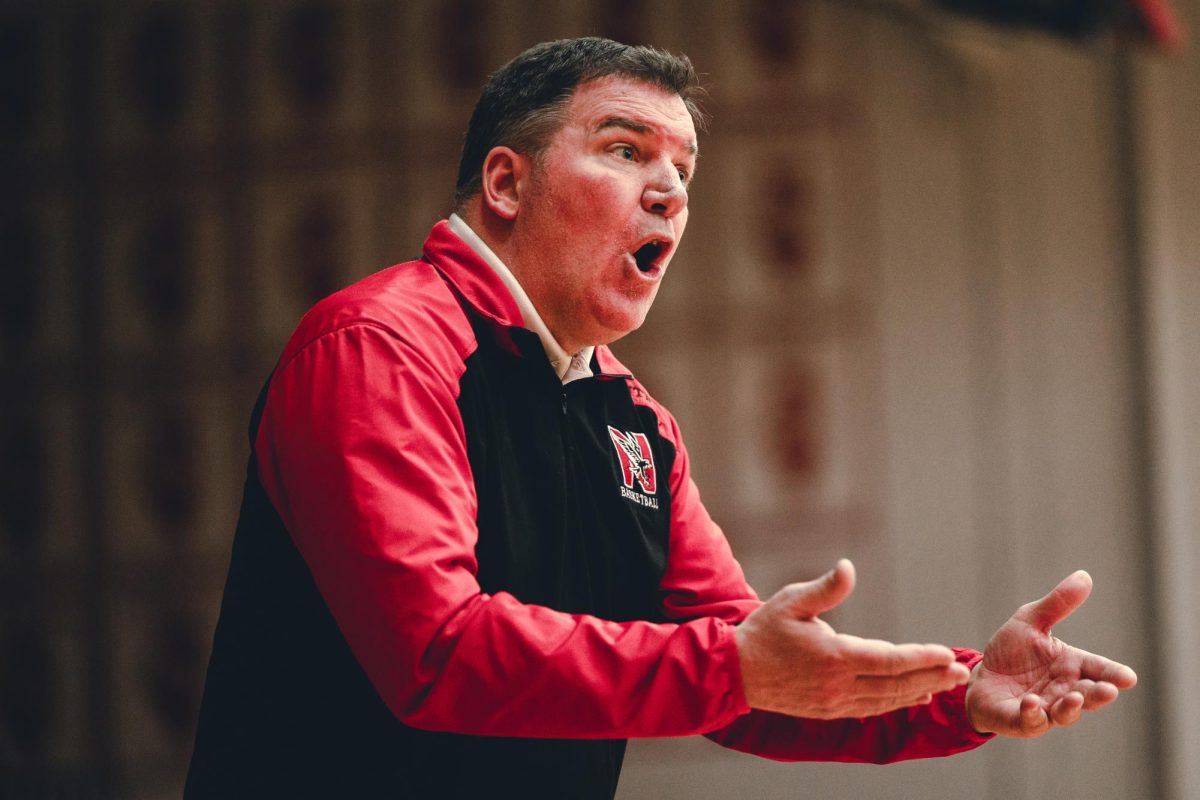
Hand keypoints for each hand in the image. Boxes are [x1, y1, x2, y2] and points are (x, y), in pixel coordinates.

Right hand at [736, 559, 970, 718]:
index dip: (921, 658)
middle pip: (896, 684)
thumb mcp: (791, 601)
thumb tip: (847, 567)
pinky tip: (912, 696)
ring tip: (946, 683)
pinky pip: (872, 708)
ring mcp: (835, 701)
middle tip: (961, 672)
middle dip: (932, 677)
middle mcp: (839, 684)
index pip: (889, 660)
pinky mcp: (829, 710)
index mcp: (834, 656)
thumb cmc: (763, 631)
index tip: (947, 654)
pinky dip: (896, 703)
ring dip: (919, 691)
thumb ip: (825, 588)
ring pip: (887, 700)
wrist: (736, 672)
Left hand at [965, 570, 1137, 737]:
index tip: (1128, 678)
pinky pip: (1031, 721)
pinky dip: (1033, 714)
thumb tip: (1084, 576)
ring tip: (1074, 699)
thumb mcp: (1030, 621)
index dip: (1114, 674)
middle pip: (1088, 696)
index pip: (1099, 670)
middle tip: (1108, 691)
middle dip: (1098, 695)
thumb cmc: (1012, 652)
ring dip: (1071, 708)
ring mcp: (1046, 709)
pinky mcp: (1022, 721)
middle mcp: (1064, 690)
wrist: (980, 677)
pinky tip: (1031, 702)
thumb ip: (1057, 604)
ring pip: (1065, 714)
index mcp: (1072, 666)